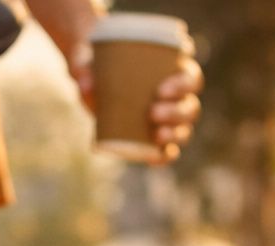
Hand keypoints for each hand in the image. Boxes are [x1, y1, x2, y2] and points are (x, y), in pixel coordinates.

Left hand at [71, 48, 204, 164]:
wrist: (93, 80)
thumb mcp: (89, 60)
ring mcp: (167, 118)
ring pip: (183, 129)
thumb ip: (83, 66)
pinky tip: (156, 157)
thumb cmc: (99, 62)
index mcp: (172, 70)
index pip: (190, 77)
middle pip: (190, 106)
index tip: (162, 89)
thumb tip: (85, 84)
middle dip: (177, 112)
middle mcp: (176, 96)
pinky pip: (168, 151)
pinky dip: (165, 155)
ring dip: (175, 133)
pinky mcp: (154, 137)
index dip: (184, 84)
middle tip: (153, 112)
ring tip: (158, 134)